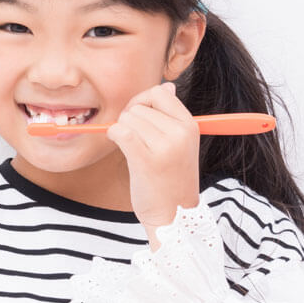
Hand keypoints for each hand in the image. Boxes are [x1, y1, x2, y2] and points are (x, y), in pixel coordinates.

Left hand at [106, 82, 200, 245]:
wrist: (172, 216)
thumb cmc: (171, 180)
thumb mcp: (180, 144)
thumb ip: (171, 116)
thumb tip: (166, 86)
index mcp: (189, 126)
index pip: (160, 93)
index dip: (142, 101)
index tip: (138, 117)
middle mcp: (179, 133)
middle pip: (139, 106)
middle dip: (129, 118)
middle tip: (133, 139)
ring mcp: (164, 146)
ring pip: (127, 118)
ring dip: (121, 130)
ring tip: (132, 149)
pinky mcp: (146, 159)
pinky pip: (121, 131)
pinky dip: (114, 136)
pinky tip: (119, 147)